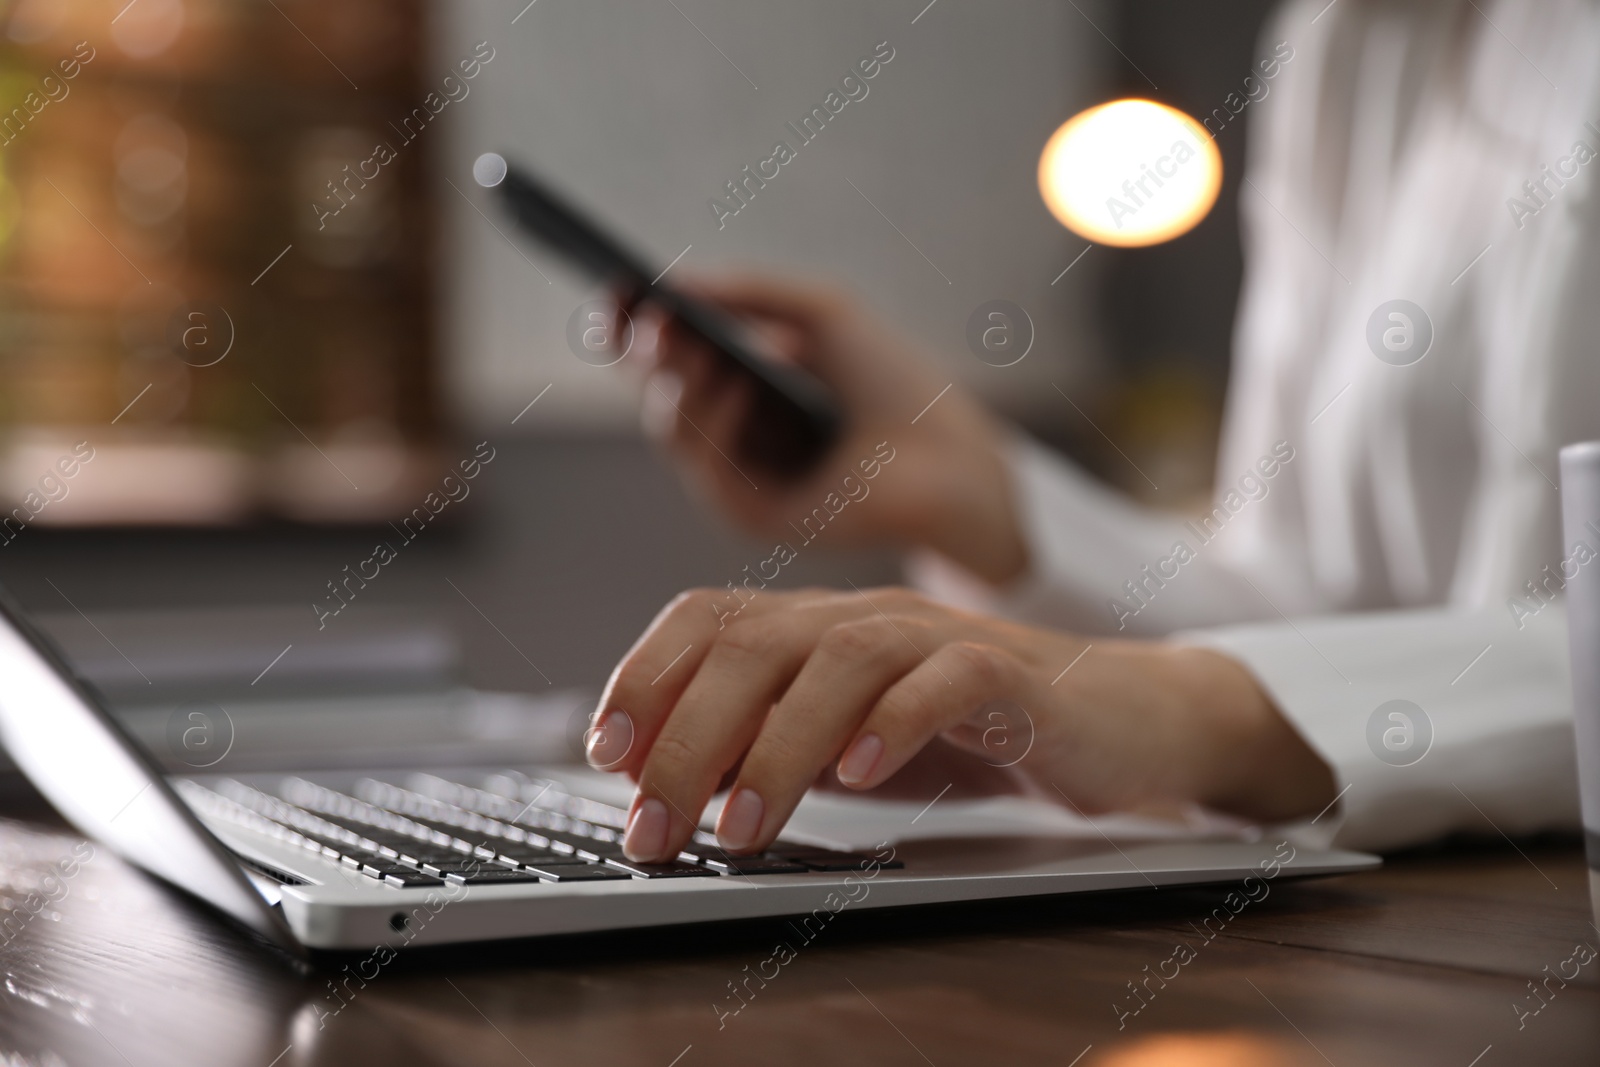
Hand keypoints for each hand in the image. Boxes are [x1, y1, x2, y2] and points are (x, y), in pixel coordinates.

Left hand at [589, 586, 1335, 862]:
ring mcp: (940, 638)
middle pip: (756, 644)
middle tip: (654, 824)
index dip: (647, 677)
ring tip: (741, 825)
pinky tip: (862, 774)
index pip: (709, 620)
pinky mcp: (1012, 673)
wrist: (1120, 720)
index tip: (606, 754)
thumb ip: (767, 748)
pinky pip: (949, 679)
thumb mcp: (848, 744)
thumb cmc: (970, 732)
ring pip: (840, 659)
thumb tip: (662, 787)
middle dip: (689, 736)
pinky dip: (898, 721)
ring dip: (778, 744)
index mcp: (818, 627)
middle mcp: (869, 618)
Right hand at [634, 274, 1027, 582]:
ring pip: (673, 430)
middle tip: (651, 316)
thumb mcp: (821, 314)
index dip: (633, 324)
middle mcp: (727, 432)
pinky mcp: (755, 517)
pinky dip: (717, 424)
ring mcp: (737, 477)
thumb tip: (671, 281)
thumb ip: (749, 292)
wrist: (952, 453)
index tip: (615, 287)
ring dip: (677, 383)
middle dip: (648, 351)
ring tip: (688, 342)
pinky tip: (738, 387)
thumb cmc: (895, 383)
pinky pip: (710, 472)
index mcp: (737, 383)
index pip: (665, 354)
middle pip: (657, 390)